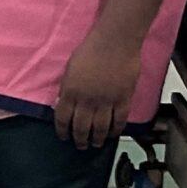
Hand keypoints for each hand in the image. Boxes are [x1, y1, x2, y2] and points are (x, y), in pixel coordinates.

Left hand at [53, 31, 140, 148]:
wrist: (115, 42)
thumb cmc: (91, 50)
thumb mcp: (70, 69)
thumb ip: (67, 88)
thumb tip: (63, 103)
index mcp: (71, 92)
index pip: (63, 119)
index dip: (63, 131)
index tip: (64, 136)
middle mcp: (87, 101)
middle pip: (81, 128)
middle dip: (80, 140)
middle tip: (81, 145)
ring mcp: (106, 102)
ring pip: (100, 128)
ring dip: (97, 139)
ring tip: (96, 144)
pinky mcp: (123, 99)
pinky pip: (119, 121)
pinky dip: (116, 130)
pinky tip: (113, 134)